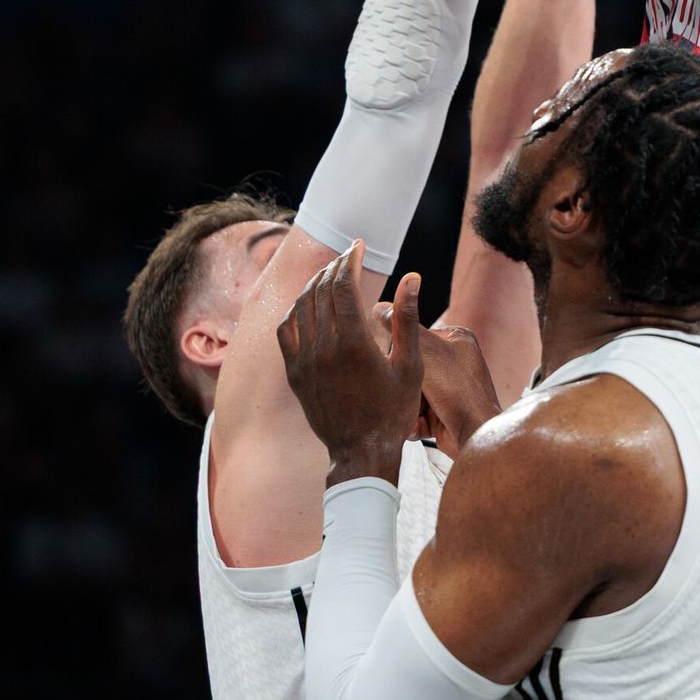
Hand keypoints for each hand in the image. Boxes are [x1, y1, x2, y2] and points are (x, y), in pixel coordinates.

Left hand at [277, 242, 422, 485]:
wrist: (361, 453)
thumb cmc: (393, 410)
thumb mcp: (410, 365)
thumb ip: (407, 318)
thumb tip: (412, 278)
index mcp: (353, 343)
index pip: (342, 285)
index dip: (349, 260)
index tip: (357, 246)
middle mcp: (323, 348)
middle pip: (320, 290)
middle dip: (333, 266)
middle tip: (346, 255)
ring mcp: (304, 361)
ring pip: (301, 307)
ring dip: (314, 284)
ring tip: (329, 273)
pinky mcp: (294, 374)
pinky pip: (286, 331)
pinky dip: (295, 310)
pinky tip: (307, 304)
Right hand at [370, 315, 500, 456]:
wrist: (474, 433)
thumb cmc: (456, 388)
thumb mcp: (425, 351)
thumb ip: (403, 328)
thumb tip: (379, 306)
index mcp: (456, 338)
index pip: (415, 337)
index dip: (401, 352)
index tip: (393, 364)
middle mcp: (455, 361)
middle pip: (411, 367)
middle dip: (405, 385)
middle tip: (403, 392)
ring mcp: (450, 388)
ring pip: (412, 392)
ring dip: (409, 405)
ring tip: (414, 412)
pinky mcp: (444, 412)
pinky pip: (417, 412)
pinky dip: (415, 421)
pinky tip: (420, 425)